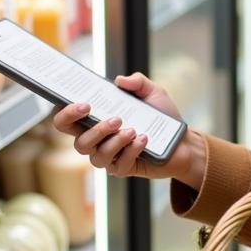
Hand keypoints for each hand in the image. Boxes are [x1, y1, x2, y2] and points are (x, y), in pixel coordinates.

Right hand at [52, 72, 205, 185]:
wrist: (183, 140)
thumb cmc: (161, 117)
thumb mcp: (152, 93)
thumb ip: (137, 82)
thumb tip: (120, 80)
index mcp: (96, 120)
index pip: (67, 121)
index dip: (66, 114)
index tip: (84, 104)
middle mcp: (97, 141)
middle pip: (77, 142)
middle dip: (94, 130)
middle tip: (115, 118)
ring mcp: (109, 157)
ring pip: (97, 156)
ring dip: (115, 141)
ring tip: (133, 129)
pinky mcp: (123, 169)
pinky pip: (119, 165)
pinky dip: (132, 150)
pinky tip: (144, 139)